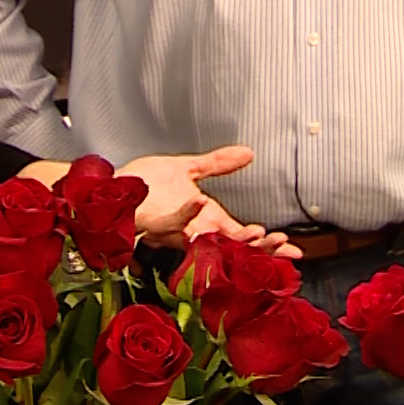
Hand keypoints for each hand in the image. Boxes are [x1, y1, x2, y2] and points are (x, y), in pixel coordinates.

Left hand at [119, 146, 299, 257]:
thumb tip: (249, 153)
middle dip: (260, 248)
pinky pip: (172, 220)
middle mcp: (193, 228)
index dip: (268, 244)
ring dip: (233, 238)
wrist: (109, 186)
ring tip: (258, 232)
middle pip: (233, 246)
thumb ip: (218, 163)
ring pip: (208, 240)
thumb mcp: (187, 167)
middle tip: (283, 246)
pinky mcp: (153, 220)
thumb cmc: (143, 184)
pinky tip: (201, 202)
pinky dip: (186, 213)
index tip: (294, 251)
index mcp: (204, 218)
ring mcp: (174, 227)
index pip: (242, 236)